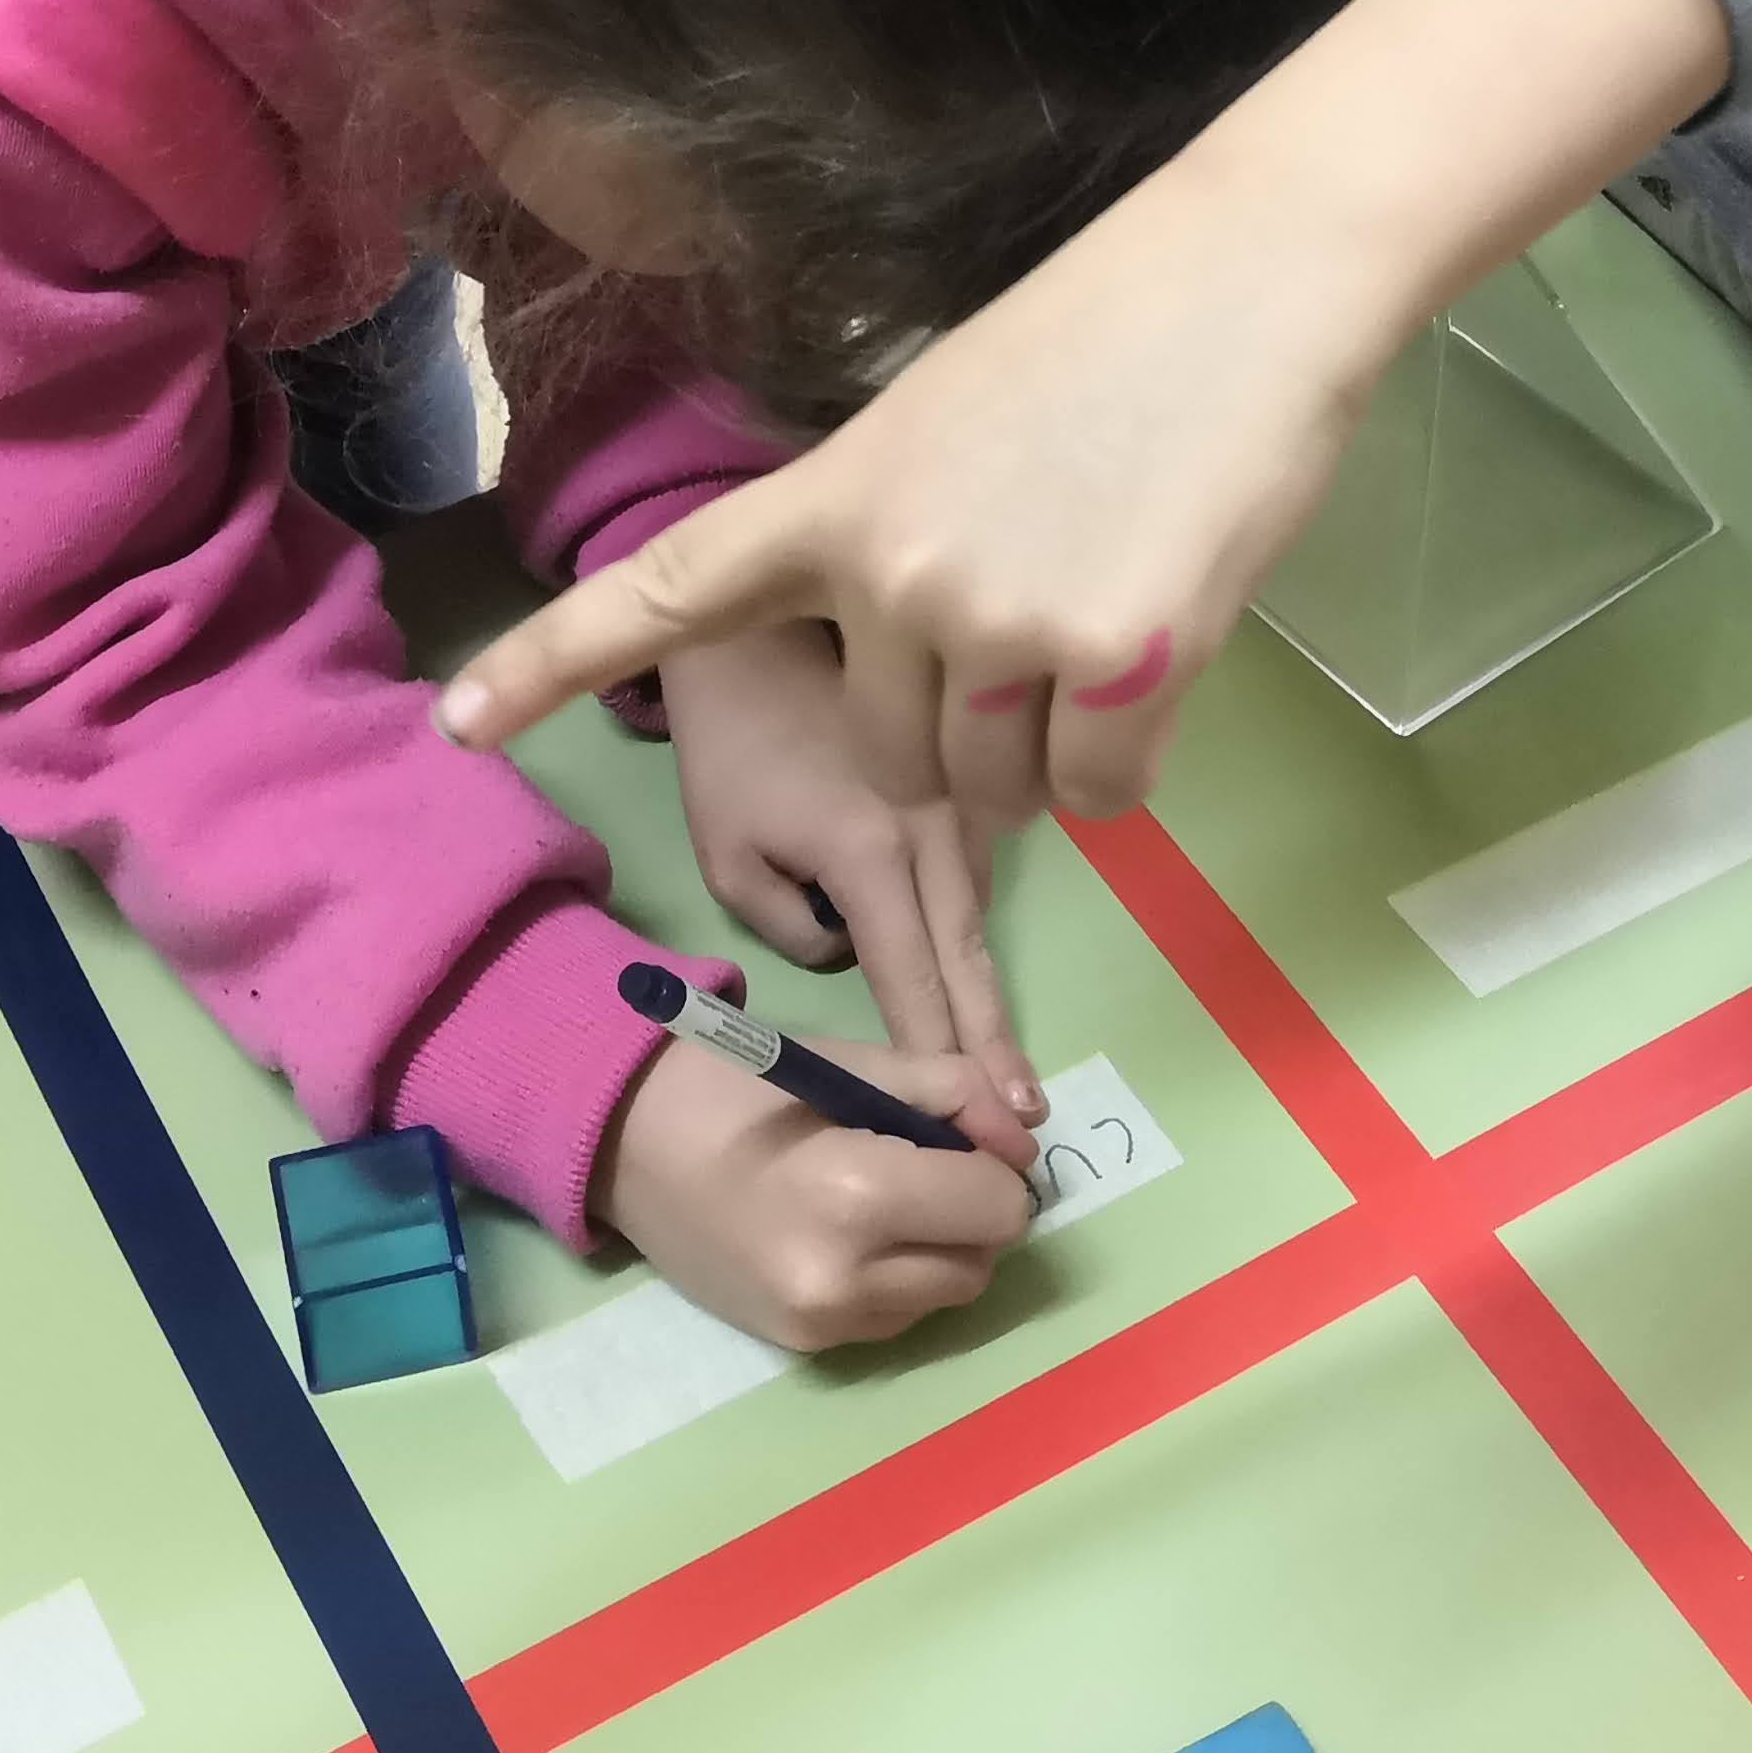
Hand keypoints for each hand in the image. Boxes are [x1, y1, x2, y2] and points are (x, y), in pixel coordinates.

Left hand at [438, 0, 1729, 825]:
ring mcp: (999, 625)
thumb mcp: (949, 426)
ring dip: (1051, 752)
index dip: (555, 665)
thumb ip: (899, 548)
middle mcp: (891, 576)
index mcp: (834, 499)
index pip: (667, 591)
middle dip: (965, 731)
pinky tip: (1164, 648)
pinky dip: (1133, 760)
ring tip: (1108, 611)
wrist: (1255, 276)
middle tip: (1046, 614)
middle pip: (895, 760)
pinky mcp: (1118, 664)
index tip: (462, 724)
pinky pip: (1100, 801)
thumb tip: (924, 684)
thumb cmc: (1115, 337)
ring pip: (995, 796)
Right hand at [592, 1029, 1041, 1350]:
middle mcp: (845, 1278)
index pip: (999, 1208)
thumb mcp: (857, 1063)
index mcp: (858, 1193)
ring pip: (944, 1297)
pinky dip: (894, 1279)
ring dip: (938, 1250)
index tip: (959, 1137)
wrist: (626, 1142)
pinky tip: (844, 1235)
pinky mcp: (802, 1348)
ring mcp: (821, 1325)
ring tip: (880, 1200)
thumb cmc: (742, 1087)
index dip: (993, 1166)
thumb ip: (956, 1095)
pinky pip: (894, 1319)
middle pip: (981, 1262)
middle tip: (923, 1164)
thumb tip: (1025, 1145)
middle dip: (970, 1212)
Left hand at [659, 621, 1035, 1122]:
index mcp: (872, 848)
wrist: (762, 629)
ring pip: (978, 914)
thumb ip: (791, 928)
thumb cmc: (732, 741)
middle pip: (971, 955)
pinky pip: (974, 874)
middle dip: (994, 1043)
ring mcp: (963, 803)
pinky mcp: (965, 786)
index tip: (978, 1118)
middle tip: (1025, 1123)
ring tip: (1007, 1076)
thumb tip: (854, 955)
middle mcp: (938, 829)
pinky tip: (969, 983)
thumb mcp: (727, 853)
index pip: (915, 973)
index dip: (943, 1051)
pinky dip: (968, 929)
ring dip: (983, 989)